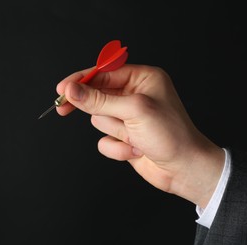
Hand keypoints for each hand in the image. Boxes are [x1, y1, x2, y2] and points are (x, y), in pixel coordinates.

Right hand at [56, 64, 224, 207]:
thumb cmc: (171, 134)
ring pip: (99, 119)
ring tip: (134, 136)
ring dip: (115, 131)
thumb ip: (99, 100)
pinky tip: (135, 150)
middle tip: (63, 107)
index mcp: (142, 79)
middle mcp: (134, 96)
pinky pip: (105, 140)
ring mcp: (128, 118)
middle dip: (92, 107)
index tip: (62, 89)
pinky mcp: (124, 137)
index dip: (81, 80)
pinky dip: (118, 147)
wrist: (184, 169)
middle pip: (97, 95)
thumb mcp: (134, 110)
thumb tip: (72, 91)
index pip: (104, 73)